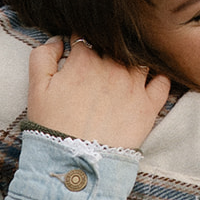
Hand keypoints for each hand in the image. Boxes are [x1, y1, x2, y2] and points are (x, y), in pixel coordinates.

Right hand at [26, 38, 170, 150]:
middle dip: (109, 44)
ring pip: (141, 57)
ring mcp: (133, 85)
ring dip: (134, 57)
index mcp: (84, 61)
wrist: (75, 163)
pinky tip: (150, 80)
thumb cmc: (52, 127)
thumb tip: (58, 40)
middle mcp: (112, 68)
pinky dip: (158, 76)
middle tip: (104, 56)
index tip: (81, 46)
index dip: (82, 38)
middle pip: (116, 43)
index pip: (86, 35)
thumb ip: (42, 56)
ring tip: (128, 65)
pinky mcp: (149, 106)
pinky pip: (163, 81)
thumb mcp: (36, 89)